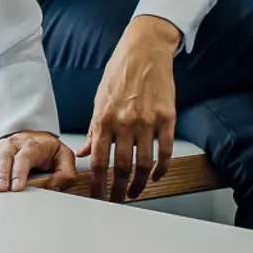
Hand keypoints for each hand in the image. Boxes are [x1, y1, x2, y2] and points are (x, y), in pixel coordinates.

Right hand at [0, 131, 77, 192]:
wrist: (35, 135)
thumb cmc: (47, 149)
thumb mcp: (64, 157)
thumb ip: (65, 173)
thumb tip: (55, 186)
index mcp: (32, 145)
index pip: (24, 158)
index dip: (19, 173)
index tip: (17, 187)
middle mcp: (13, 145)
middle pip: (4, 158)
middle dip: (1, 175)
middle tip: (0, 190)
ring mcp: (0, 148)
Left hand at [80, 16, 178, 202]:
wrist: (145, 51)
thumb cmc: (119, 73)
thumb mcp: (99, 99)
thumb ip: (94, 129)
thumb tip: (85, 153)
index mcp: (104, 118)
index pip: (99, 160)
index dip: (98, 184)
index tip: (98, 197)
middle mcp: (125, 122)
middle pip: (121, 167)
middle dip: (117, 190)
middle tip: (117, 201)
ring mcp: (148, 121)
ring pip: (144, 164)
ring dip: (139, 183)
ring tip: (134, 192)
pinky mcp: (168, 118)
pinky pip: (166, 151)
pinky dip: (161, 169)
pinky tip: (156, 176)